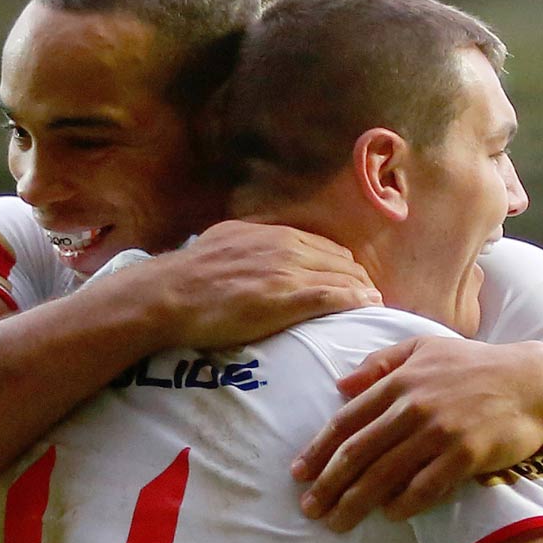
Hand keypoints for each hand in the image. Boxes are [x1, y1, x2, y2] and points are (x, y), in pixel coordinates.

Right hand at [149, 221, 379, 347]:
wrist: (169, 294)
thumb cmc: (189, 276)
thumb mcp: (223, 243)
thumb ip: (248, 244)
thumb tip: (253, 248)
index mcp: (270, 235)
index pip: (323, 247)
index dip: (341, 265)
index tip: (350, 279)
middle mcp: (285, 247)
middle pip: (340, 261)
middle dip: (358, 278)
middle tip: (369, 296)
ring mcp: (288, 273)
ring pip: (342, 277)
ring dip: (363, 291)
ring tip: (373, 304)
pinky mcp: (287, 299)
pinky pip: (335, 297)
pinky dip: (356, 301)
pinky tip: (368, 306)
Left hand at [293, 338, 542, 531]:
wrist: (534, 383)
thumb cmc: (478, 365)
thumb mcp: (425, 348)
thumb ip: (382, 363)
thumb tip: (340, 384)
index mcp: (399, 382)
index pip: (347, 420)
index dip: (318, 450)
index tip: (298, 474)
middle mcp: (414, 407)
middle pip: (359, 452)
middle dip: (329, 484)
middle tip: (309, 509)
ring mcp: (440, 432)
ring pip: (386, 473)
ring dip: (356, 501)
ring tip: (337, 522)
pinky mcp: (466, 454)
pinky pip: (427, 485)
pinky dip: (405, 503)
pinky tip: (390, 516)